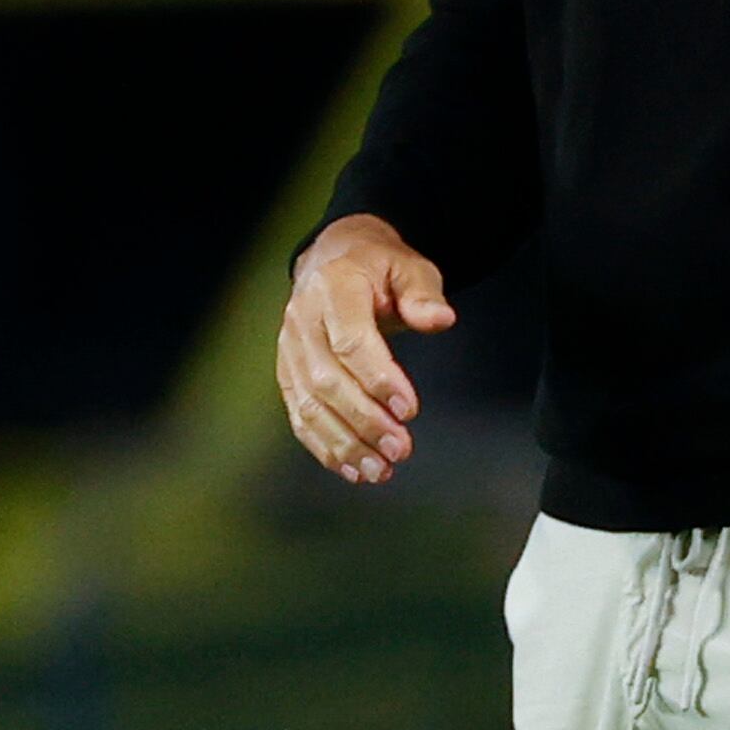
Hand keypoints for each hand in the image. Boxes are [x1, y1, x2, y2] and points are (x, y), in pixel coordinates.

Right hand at [275, 214, 454, 485]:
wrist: (335, 260)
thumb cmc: (380, 268)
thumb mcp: (410, 267)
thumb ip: (424, 294)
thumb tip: (441, 319)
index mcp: (333, 289)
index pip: (351, 341)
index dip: (378, 379)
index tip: (409, 410)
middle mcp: (303, 321)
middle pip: (328, 381)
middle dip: (365, 420)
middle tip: (401, 448)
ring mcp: (289, 350)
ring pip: (309, 406)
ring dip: (345, 444)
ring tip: (381, 470)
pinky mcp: (287, 374)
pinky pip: (300, 416)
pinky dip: (325, 446)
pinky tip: (353, 468)